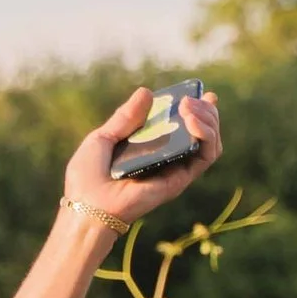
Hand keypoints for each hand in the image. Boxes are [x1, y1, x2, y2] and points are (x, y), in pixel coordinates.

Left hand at [62, 85, 221, 229]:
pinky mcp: (181, 180)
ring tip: (190, 107)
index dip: (193, 110)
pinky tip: (191, 121)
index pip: (178, 127)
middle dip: (204, 111)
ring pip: (209, 142)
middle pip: (200, 132)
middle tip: (194, 98)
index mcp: (148, 149)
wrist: (88, 206)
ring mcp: (175, 169)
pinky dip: (205, 135)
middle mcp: (166, 159)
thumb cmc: (87, 177)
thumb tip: (146, 91)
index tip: (196, 93)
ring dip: (208, 120)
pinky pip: (206, 155)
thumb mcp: (102, 139)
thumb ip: (125, 118)